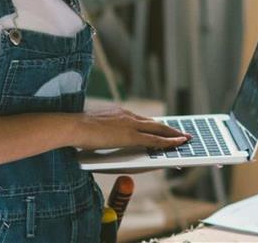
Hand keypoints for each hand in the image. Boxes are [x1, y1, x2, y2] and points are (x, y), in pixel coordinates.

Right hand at [71, 107, 188, 150]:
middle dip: (168, 128)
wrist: (73, 126)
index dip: (152, 124)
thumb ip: (103, 131)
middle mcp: (127, 115)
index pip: (140, 120)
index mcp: (118, 113)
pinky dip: (168, 141)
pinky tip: (177, 143)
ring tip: (184, 138)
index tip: (161, 127)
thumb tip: (102, 137)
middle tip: (181, 132)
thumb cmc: (77, 130)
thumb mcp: (93, 128)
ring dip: (172, 134)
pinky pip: (154, 139)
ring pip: (158, 128)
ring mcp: (130, 124)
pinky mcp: (130, 135)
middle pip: (153, 122)